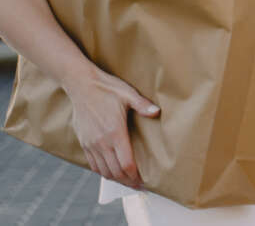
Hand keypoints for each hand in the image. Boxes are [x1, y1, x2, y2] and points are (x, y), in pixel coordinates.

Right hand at [64, 68, 159, 188]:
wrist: (81, 85)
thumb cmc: (107, 88)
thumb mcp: (128, 94)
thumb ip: (143, 105)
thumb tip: (157, 111)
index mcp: (114, 132)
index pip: (125, 163)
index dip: (135, 176)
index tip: (143, 182)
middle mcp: (101, 142)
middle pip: (115, 171)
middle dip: (127, 182)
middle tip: (138, 187)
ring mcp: (91, 143)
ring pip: (103, 171)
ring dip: (115, 179)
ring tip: (127, 182)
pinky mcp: (83, 142)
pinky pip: (92, 164)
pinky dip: (102, 172)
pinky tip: (111, 172)